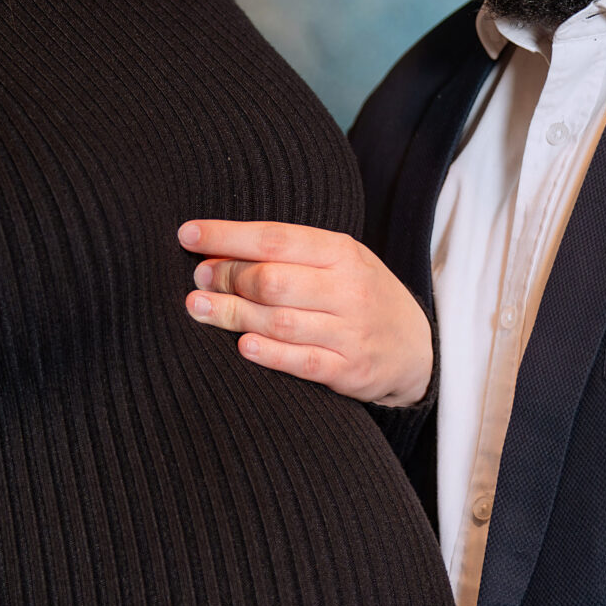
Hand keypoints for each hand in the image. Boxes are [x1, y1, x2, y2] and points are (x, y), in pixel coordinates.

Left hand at [178, 219, 432, 406]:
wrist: (418, 349)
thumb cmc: (362, 298)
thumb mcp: (339, 263)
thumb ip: (288, 257)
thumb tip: (215, 253)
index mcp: (343, 253)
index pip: (275, 239)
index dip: (226, 236)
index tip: (187, 234)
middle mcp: (348, 289)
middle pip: (272, 280)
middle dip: (226, 277)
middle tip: (199, 280)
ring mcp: (350, 332)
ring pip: (279, 321)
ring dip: (232, 315)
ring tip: (199, 309)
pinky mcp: (349, 370)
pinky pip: (301, 361)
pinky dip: (268, 354)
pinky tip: (241, 346)